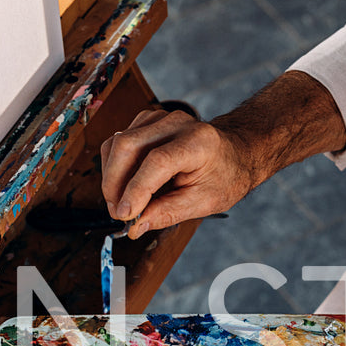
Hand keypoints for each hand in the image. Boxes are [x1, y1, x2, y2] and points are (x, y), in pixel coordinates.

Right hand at [100, 108, 256, 238]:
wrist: (234, 153)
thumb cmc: (224, 176)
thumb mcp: (204, 202)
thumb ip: (168, 213)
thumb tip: (136, 226)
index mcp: (198, 142)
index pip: (157, 161)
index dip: (136, 190)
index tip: (125, 215)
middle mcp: (177, 123)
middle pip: (129, 146)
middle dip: (114, 184)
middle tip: (117, 212)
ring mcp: (160, 118)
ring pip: (118, 143)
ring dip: (111, 177)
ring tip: (119, 203)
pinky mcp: (147, 121)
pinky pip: (118, 141)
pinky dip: (114, 166)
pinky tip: (124, 185)